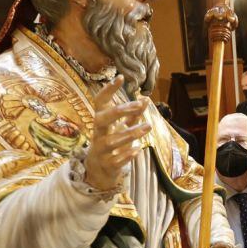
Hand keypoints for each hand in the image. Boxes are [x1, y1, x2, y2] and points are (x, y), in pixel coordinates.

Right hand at [85, 76, 150, 191]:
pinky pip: (116, 160)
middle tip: (139, 105)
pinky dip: (127, 155)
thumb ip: (133, 115)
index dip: (108, 90)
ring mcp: (101, 150)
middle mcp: (98, 133)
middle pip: (101, 119)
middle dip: (119, 111)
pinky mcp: (107, 164)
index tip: (120, 77)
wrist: (99, 170)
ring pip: (112, 141)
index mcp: (101, 121)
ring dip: (131, 133)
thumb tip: (146, 99)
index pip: (100, 102)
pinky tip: (138, 149)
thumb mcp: (121, 127)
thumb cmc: (112, 143)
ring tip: (148, 126)